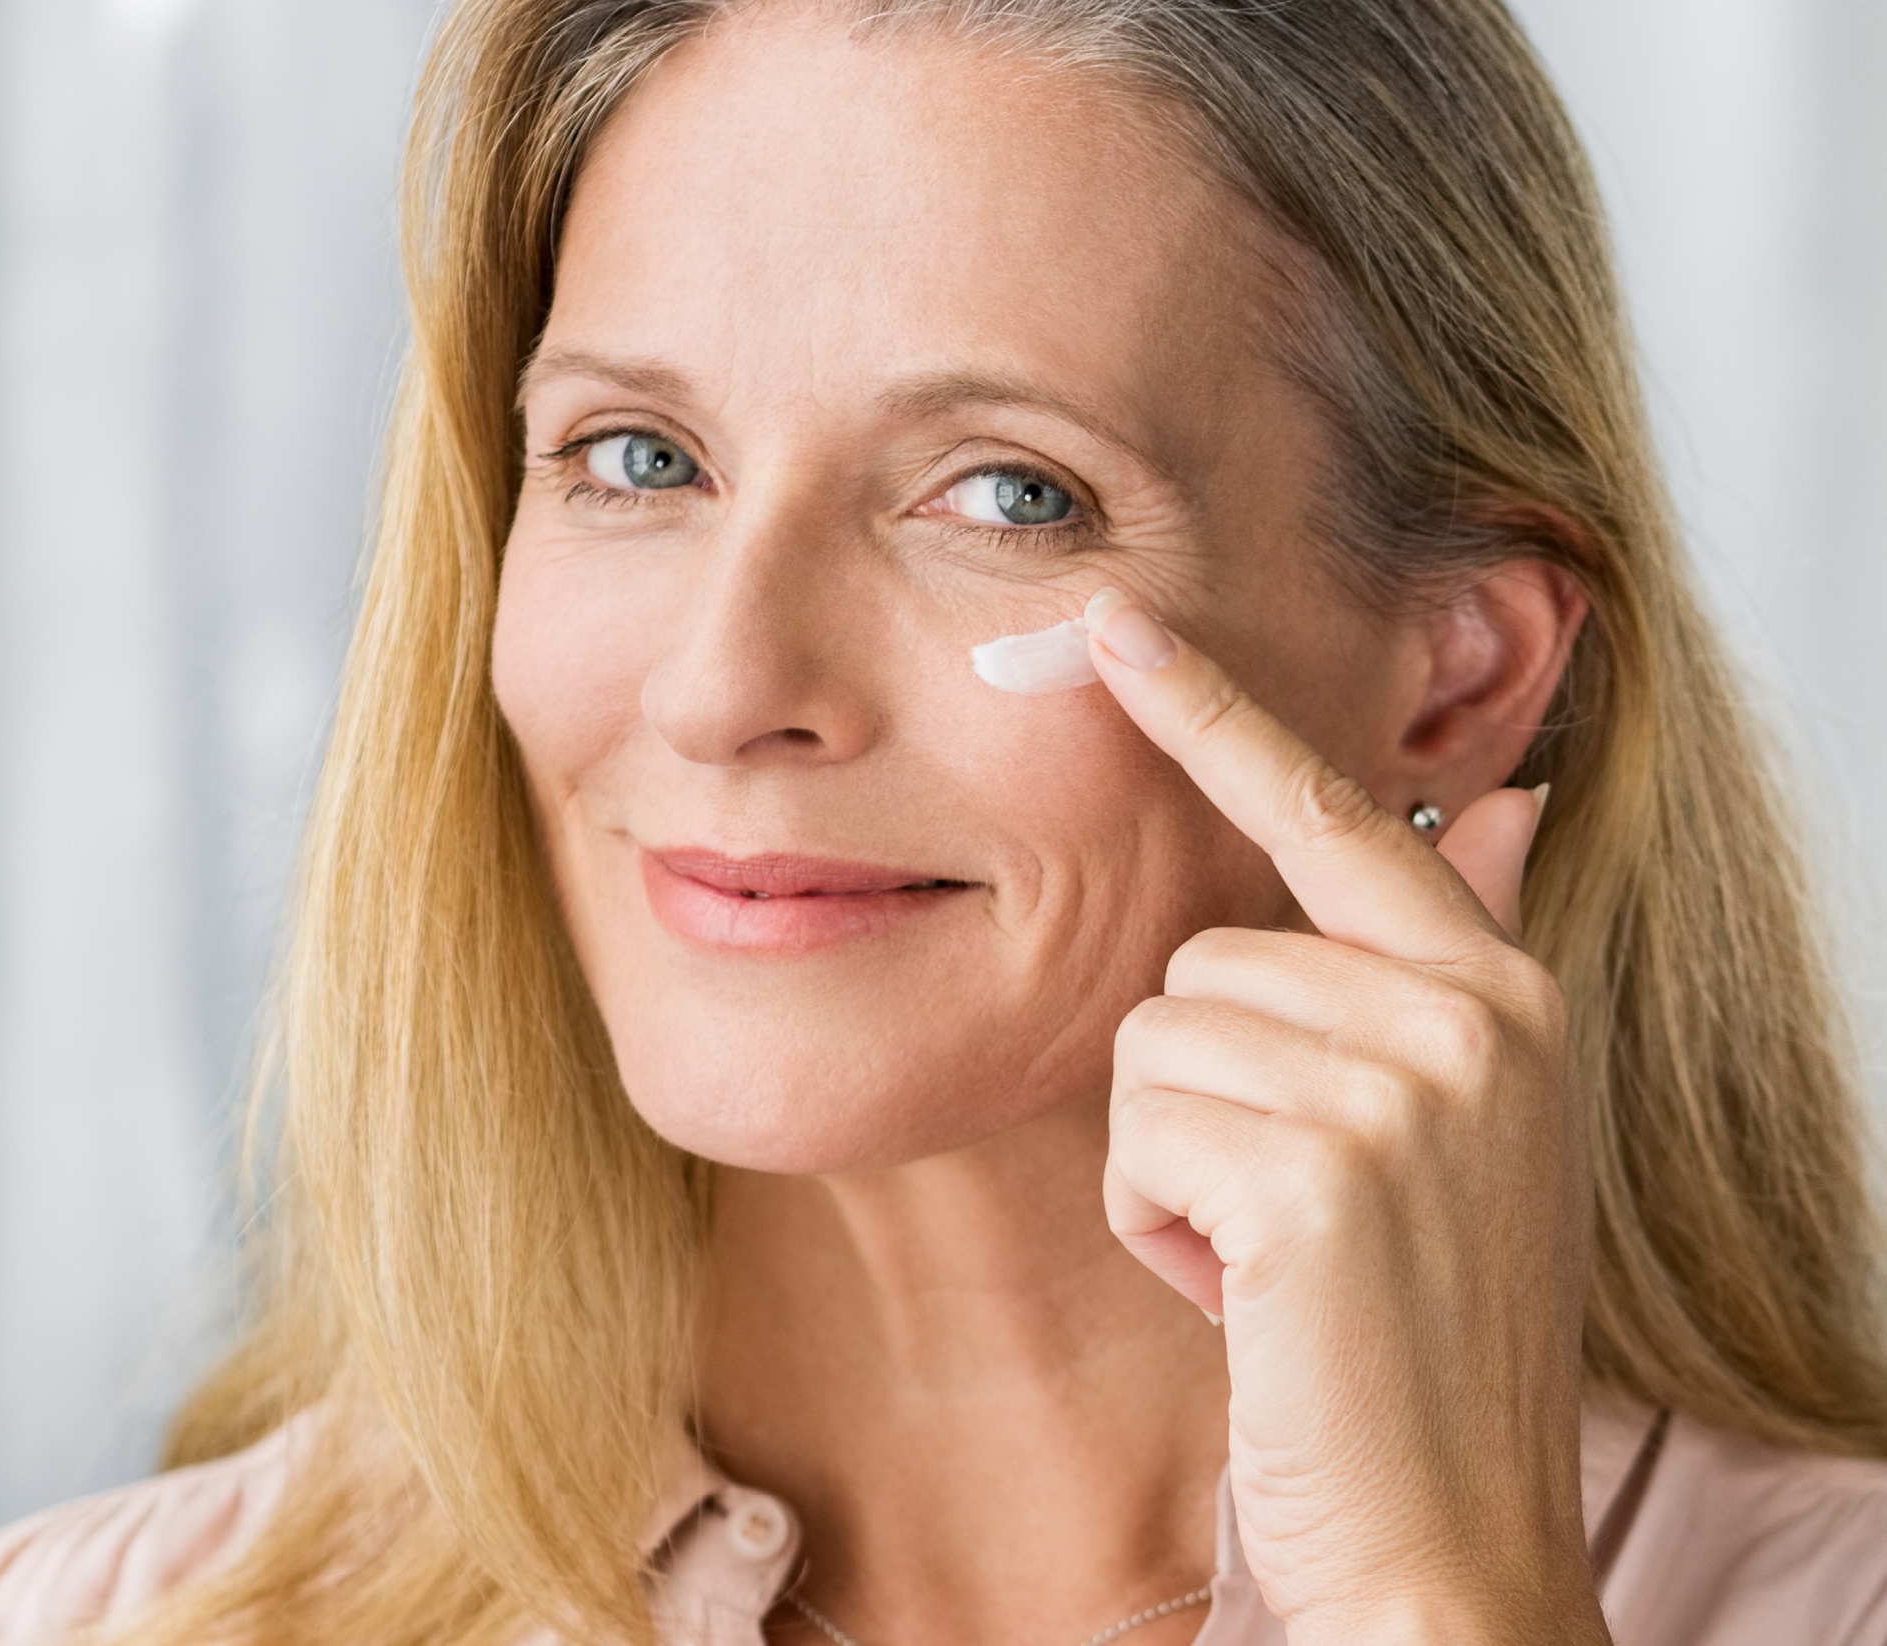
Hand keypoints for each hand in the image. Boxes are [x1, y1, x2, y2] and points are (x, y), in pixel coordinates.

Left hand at [1087, 598, 1606, 1645]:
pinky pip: (1137, 1126)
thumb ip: (1447, 966)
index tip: (1119, 624)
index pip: (1340, 814)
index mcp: (1504, 994)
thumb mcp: (1463, 1130)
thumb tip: (1494, 803)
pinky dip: (1154, 1219)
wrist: (1449, 1534)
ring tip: (1270, 1258)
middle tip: (1283, 1214)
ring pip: (1153, 1036)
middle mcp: (1474, 1016)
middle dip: (1197, 1090)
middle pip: (1200, 955)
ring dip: (1172, 1162)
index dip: (1219, 716)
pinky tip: (1245, 1294)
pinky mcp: (1321, 1169)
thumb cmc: (1420, 1332)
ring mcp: (1408, 1085)